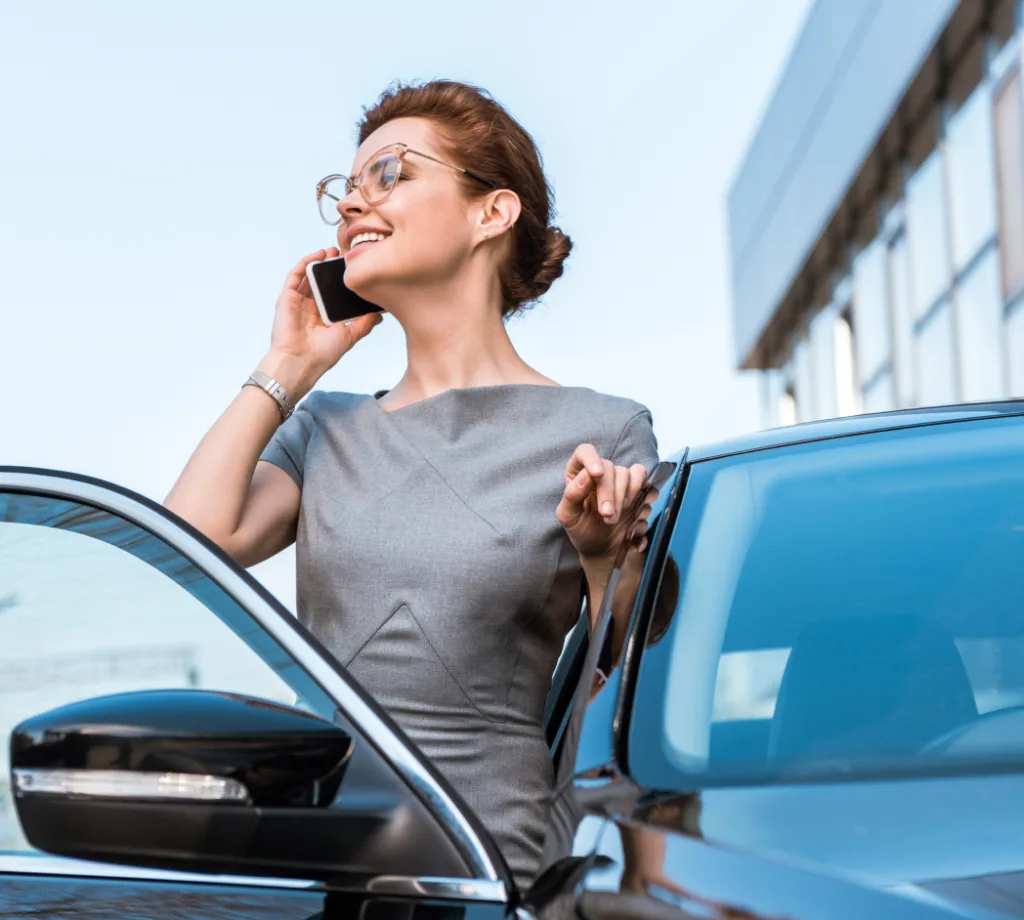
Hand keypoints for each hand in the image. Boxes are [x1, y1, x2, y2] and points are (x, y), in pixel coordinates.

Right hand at [261, 248, 381, 396]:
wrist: (301, 362)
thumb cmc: (323, 354)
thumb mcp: (349, 336)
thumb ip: (364, 324)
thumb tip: (380, 315)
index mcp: (323, 316)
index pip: (333, 293)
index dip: (342, 280)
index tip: (354, 269)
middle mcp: (310, 307)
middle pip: (321, 281)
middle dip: (332, 267)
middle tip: (345, 255)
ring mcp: (297, 302)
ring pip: (308, 275)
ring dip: (319, 261)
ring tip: (333, 251)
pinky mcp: (286, 298)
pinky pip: (294, 276)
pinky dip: (305, 263)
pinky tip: (318, 255)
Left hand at [556, 443, 655, 561]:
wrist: (602, 550)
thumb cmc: (581, 531)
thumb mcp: (569, 516)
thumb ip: (572, 494)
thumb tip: (586, 475)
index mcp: (580, 474)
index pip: (585, 452)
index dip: (592, 458)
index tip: (596, 473)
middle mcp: (603, 474)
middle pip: (613, 468)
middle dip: (612, 494)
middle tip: (608, 516)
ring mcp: (623, 483)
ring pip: (636, 473)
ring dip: (630, 496)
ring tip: (619, 517)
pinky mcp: (640, 495)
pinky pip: (651, 489)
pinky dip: (645, 505)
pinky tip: (633, 523)